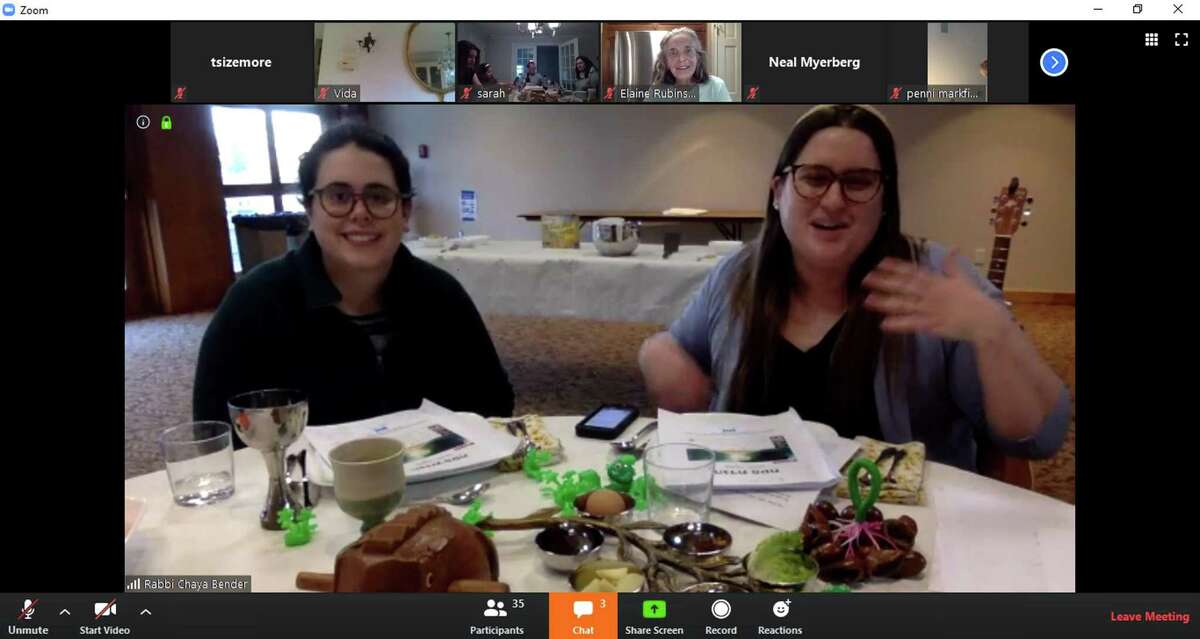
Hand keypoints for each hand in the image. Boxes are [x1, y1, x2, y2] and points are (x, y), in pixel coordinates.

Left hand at [862, 251, 1008, 342]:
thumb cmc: (974, 300)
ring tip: (868, 300)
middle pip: (904, 286)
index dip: (897, 267)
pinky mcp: (932, 325)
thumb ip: (953, 265)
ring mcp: (930, 309)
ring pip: (904, 305)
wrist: (986, 320)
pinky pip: (912, 324)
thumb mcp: (963, 278)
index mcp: (937, 281)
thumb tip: (953, 247)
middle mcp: (931, 294)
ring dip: (885, 302)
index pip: (913, 272)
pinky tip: (884, 324)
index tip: (881, 262)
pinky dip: (898, 324)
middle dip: (884, 282)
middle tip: (865, 278)